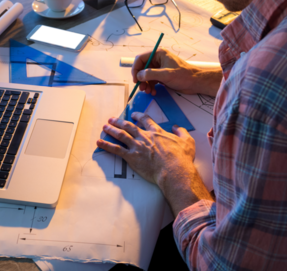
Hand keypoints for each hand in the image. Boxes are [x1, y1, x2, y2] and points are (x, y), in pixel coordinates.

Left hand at [97, 112, 212, 214]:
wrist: (174, 171)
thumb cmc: (181, 158)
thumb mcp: (187, 141)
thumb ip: (181, 132)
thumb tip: (177, 127)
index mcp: (157, 132)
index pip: (146, 120)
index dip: (138, 116)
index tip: (134, 114)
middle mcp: (145, 137)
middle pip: (129, 126)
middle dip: (119, 121)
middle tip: (112, 119)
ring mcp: (137, 146)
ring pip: (121, 135)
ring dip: (111, 130)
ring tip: (105, 127)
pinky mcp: (131, 157)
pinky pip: (116, 149)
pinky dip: (106, 145)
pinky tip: (99, 142)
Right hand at [131, 49, 221, 95]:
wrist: (195, 83)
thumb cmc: (183, 76)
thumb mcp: (165, 74)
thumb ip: (150, 74)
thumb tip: (138, 76)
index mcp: (158, 54)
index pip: (141, 58)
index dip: (136, 69)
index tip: (135, 79)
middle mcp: (158, 59)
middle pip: (142, 68)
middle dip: (141, 79)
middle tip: (141, 88)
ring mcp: (160, 68)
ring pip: (146, 76)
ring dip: (145, 84)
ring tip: (148, 92)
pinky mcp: (162, 75)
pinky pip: (151, 80)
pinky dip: (151, 86)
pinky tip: (153, 92)